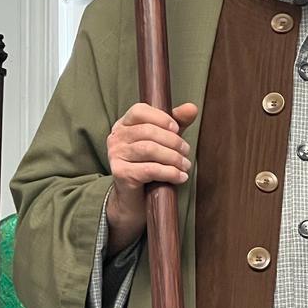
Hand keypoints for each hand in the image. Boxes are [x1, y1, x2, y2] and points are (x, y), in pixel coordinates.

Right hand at [105, 101, 197, 253]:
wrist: (134, 200)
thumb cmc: (149, 165)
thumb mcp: (164, 141)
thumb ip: (177, 123)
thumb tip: (191, 108)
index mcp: (124, 124)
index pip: (139, 110)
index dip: (161, 117)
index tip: (177, 129)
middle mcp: (115, 138)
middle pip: (147, 131)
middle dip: (172, 141)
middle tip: (186, 151)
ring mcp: (115, 156)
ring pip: (148, 149)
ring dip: (173, 157)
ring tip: (185, 165)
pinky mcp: (120, 174)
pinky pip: (149, 170)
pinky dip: (169, 172)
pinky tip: (180, 177)